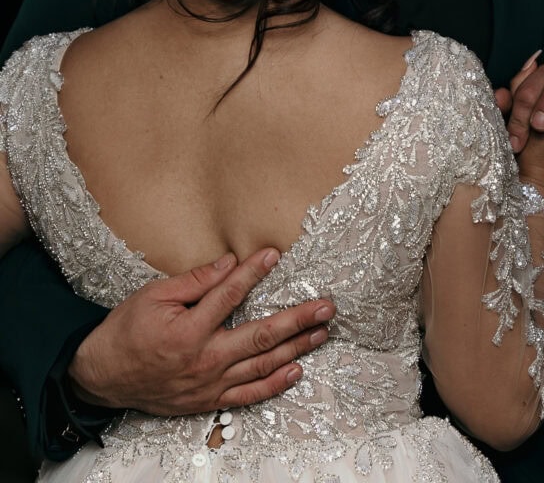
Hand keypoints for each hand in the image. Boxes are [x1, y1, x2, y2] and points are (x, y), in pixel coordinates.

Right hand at [69, 248, 334, 413]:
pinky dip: (275, 384)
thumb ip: (194, 280)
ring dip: (297, 348)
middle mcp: (205, 360)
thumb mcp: (153, 296)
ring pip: (263, 366)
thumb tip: (229, 262)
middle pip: (261, 336)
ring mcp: (210, 384)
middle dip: (298, 320)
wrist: (104, 377)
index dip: (253, 273)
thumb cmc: (127, 331)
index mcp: (188, 331)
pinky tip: (296, 370)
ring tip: (322, 332)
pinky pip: (249, 395)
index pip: (229, 295)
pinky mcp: (209, 400)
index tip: (273, 255)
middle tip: (326, 307)